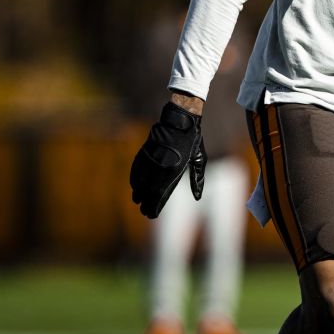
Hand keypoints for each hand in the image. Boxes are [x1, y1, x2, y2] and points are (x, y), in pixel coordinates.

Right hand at [129, 101, 205, 218]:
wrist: (180, 118)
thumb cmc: (192, 140)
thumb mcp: (199, 158)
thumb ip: (197, 178)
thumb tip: (197, 197)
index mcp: (175, 169)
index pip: (161, 193)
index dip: (155, 205)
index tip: (152, 214)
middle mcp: (161, 166)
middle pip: (150, 190)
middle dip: (146, 202)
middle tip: (145, 212)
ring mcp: (151, 158)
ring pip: (141, 180)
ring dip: (138, 192)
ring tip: (138, 201)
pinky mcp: (144, 151)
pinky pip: (136, 167)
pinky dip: (134, 178)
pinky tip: (134, 186)